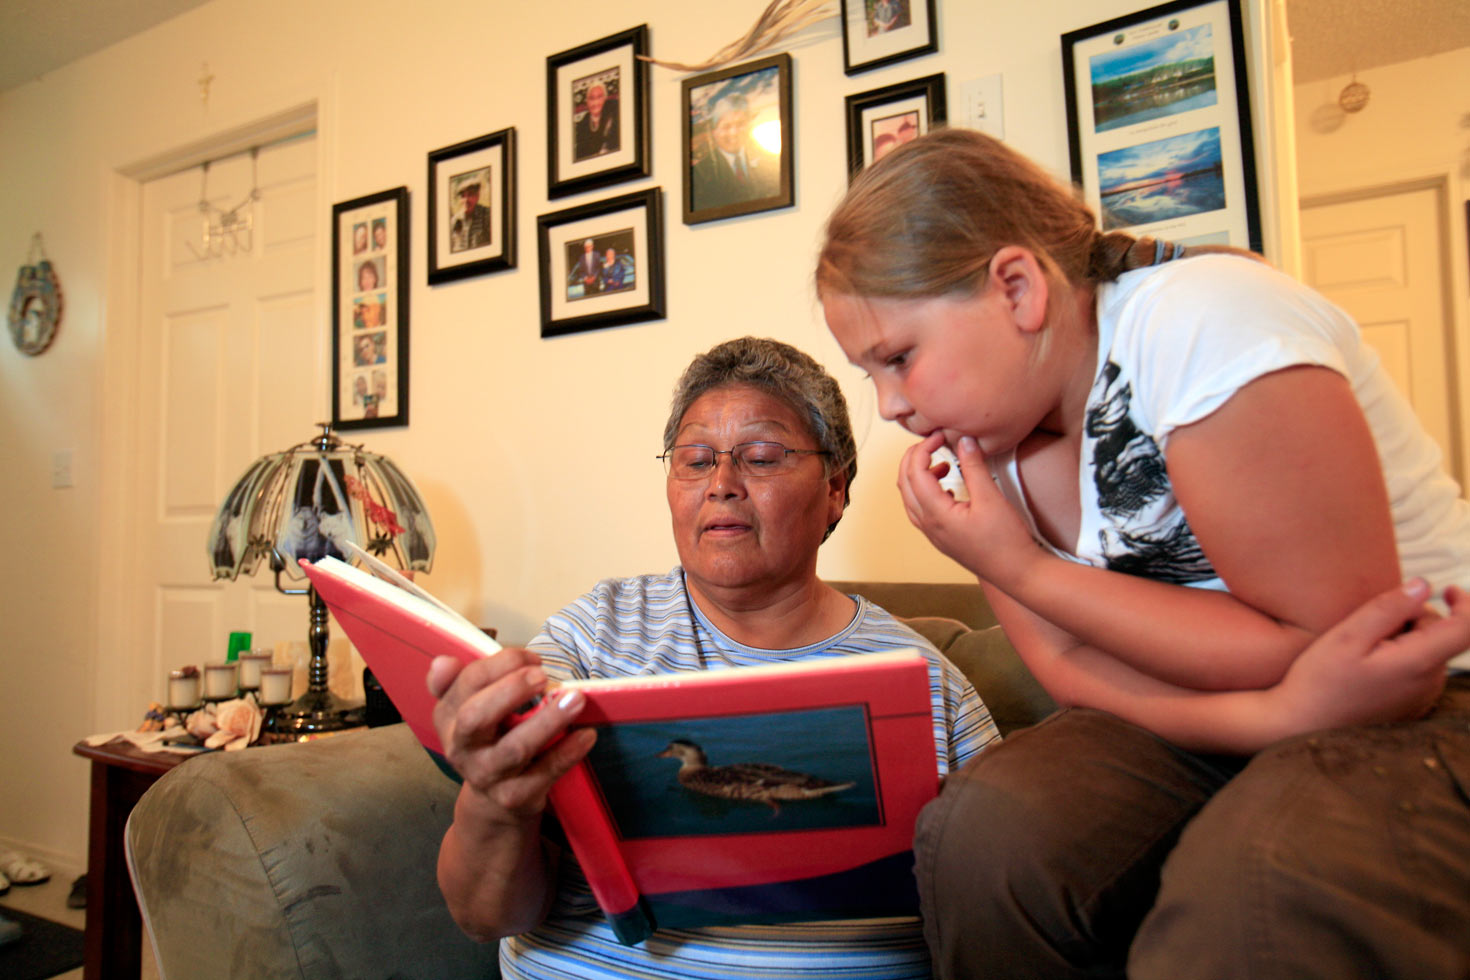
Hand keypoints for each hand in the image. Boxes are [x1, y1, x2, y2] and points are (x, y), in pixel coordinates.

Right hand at [428, 649, 596, 828]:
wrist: (491, 800)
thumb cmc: (487, 738)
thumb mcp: (466, 708)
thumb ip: (457, 681)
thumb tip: (444, 662)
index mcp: (448, 717)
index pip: (467, 684)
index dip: (501, 665)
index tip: (533, 658)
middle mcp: (461, 747)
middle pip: (477, 717)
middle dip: (511, 691)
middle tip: (543, 675)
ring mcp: (488, 775)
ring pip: (514, 749)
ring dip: (548, 720)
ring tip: (575, 699)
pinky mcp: (515, 796)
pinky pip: (544, 772)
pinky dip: (567, 752)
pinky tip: (586, 734)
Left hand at [896, 433, 1037, 585]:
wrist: (1017, 572)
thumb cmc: (1006, 541)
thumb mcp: (991, 498)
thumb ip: (974, 467)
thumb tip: (964, 441)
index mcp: (936, 514)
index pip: (915, 472)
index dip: (923, 448)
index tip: (939, 436)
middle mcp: (928, 525)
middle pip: (904, 483)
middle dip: (914, 458)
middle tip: (932, 443)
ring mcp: (933, 533)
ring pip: (910, 497)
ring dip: (918, 475)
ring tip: (941, 463)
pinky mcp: (941, 538)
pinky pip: (921, 510)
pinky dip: (926, 491)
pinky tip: (948, 486)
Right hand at [1271, 579, 1469, 730]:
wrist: (1302, 726)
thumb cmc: (1320, 681)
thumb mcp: (1347, 636)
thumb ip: (1388, 608)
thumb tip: (1422, 585)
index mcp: (1418, 663)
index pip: (1465, 628)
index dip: (1465, 603)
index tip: (1448, 589)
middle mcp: (1429, 683)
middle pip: (1441, 636)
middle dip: (1415, 619)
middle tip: (1370, 624)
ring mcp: (1421, 698)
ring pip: (1429, 651)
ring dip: (1406, 639)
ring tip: (1365, 648)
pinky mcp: (1411, 706)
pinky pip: (1418, 671)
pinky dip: (1402, 657)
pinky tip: (1369, 665)